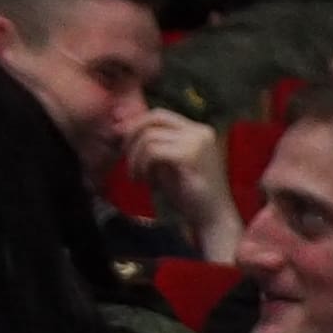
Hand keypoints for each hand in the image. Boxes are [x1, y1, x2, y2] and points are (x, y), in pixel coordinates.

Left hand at [125, 109, 241, 260]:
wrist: (211, 217)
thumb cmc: (187, 193)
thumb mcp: (166, 162)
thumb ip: (152, 144)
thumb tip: (120, 129)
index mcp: (197, 130)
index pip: (159, 115)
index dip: (136, 126)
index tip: (122, 145)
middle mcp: (200, 131)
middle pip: (154, 118)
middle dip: (132, 136)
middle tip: (127, 160)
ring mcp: (197, 142)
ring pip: (149, 137)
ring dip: (135, 159)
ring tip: (140, 178)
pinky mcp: (190, 156)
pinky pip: (152, 151)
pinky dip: (143, 166)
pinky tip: (148, 183)